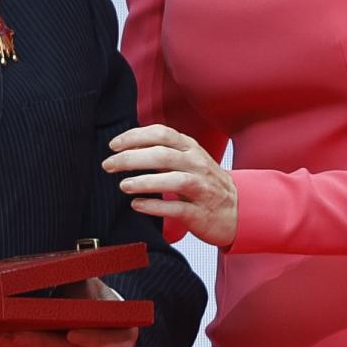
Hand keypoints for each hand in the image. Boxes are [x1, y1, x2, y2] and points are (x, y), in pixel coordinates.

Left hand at [0, 278, 136, 346]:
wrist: (101, 330)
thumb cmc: (98, 304)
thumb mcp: (99, 290)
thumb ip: (85, 282)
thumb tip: (68, 264)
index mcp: (119, 336)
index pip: (109, 340)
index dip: (92, 339)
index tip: (72, 335)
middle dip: (38, 344)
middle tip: (13, 335)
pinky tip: (0, 342)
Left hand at [104, 124, 237, 247]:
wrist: (238, 210)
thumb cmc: (205, 183)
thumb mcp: (188, 160)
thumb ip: (162, 151)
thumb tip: (127, 147)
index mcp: (191, 149)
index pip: (161, 133)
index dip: (135, 136)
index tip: (113, 145)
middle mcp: (197, 165)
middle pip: (162, 155)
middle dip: (131, 158)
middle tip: (108, 165)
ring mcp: (201, 189)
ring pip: (173, 180)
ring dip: (145, 182)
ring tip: (123, 185)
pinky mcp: (201, 213)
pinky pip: (177, 208)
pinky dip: (155, 206)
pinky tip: (137, 205)